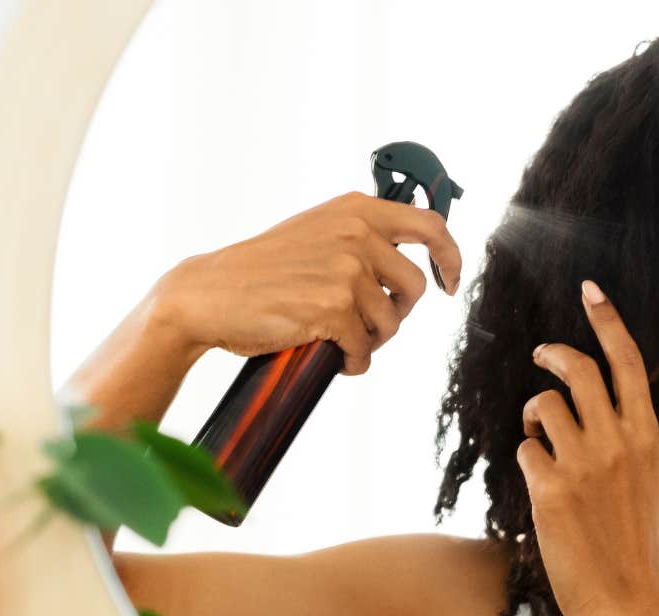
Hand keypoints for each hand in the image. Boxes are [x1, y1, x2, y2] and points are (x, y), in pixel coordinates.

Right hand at [151, 191, 463, 374]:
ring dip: (370, 340)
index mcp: (355, 210)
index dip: (449, 256)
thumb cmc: (260, 270)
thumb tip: (405, 256)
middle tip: (370, 325)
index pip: (430, 225)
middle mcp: (356, 235)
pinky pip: (365, 349)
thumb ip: (357, 235)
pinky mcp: (333, 309)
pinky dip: (353, 362)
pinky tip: (334, 358)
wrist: (209, 294)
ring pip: (390, 323)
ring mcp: (346, 271)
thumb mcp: (314, 232)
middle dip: (398, 314)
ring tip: (340, 340)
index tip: (448, 281)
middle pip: (415, 287)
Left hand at [518, 280, 658, 615]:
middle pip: (579, 369)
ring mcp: (583, 464)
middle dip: (555, 353)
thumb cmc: (638, 544)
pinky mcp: (550, 489)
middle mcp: (617, 442)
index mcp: (646, 438)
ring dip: (535, 416)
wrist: (629, 600)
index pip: (628, 363)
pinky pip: (526, 449)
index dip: (608, 321)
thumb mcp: (651, 482)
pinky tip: (541, 485)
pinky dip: (528, 459)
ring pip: (543, 405)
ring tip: (542, 439)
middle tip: (543, 352)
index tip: (591, 291)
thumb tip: (606, 406)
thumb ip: (631, 440)